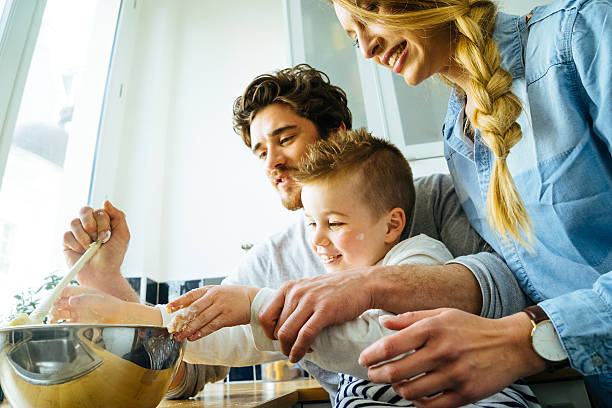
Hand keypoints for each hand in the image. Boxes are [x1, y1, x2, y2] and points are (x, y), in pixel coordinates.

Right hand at [50, 286, 127, 323]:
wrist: (120, 318)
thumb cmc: (112, 306)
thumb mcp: (100, 300)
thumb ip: (85, 299)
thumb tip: (71, 300)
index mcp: (81, 292)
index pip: (63, 291)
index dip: (55, 294)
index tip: (50, 300)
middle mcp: (77, 302)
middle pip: (59, 303)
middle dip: (52, 306)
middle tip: (51, 311)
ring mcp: (77, 312)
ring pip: (60, 313)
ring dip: (54, 316)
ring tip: (53, 319)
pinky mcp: (78, 322)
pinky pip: (65, 323)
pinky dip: (60, 325)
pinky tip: (58, 326)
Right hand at [63, 201, 129, 290]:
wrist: (102, 273)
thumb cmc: (113, 256)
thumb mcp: (122, 234)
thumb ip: (118, 216)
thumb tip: (105, 202)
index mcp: (102, 221)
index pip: (99, 210)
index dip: (103, 223)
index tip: (108, 236)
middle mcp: (89, 224)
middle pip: (84, 210)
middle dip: (92, 226)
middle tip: (98, 240)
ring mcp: (77, 232)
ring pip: (74, 222)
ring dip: (85, 237)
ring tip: (90, 248)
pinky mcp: (66, 242)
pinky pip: (66, 235)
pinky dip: (76, 245)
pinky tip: (82, 252)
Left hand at [166, 285, 259, 341]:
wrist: (253, 300)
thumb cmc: (232, 297)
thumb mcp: (217, 292)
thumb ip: (202, 300)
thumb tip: (183, 310)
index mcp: (210, 290)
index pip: (191, 295)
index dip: (178, 302)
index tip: (167, 309)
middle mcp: (214, 297)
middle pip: (194, 309)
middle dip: (181, 320)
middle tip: (171, 328)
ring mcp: (221, 307)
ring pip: (201, 319)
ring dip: (188, 329)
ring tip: (179, 337)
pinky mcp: (227, 318)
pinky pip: (211, 326)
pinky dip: (201, 332)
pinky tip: (193, 337)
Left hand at [258, 269, 374, 362]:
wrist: (362, 284)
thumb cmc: (336, 290)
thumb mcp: (308, 289)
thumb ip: (294, 301)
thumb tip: (280, 324)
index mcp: (289, 287)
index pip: (264, 315)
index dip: (267, 332)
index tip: (277, 340)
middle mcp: (296, 292)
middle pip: (276, 328)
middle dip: (281, 344)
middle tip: (290, 350)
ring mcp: (310, 301)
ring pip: (286, 333)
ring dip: (288, 350)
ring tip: (294, 355)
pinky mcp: (324, 311)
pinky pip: (304, 336)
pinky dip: (299, 350)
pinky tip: (300, 356)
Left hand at [358, 309, 546, 407]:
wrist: (511, 345)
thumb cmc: (472, 327)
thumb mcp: (442, 314)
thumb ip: (411, 318)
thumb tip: (383, 321)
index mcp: (433, 329)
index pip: (392, 346)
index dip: (372, 355)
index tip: (364, 360)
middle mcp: (442, 352)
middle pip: (396, 371)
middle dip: (378, 376)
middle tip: (373, 375)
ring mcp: (454, 375)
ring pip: (411, 391)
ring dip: (398, 389)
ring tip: (396, 383)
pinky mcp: (465, 394)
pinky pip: (431, 405)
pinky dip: (418, 402)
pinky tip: (416, 394)